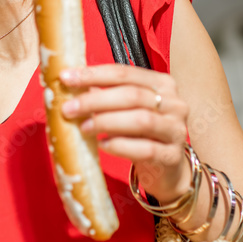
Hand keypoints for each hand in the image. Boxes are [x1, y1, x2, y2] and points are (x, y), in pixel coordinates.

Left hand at [59, 64, 190, 203]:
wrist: (167, 168)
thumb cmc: (143, 134)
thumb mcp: (127, 109)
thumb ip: (104, 95)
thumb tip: (70, 85)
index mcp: (162, 84)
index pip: (124, 73)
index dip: (93, 74)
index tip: (66, 78)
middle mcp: (174, 103)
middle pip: (132, 95)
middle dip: (95, 101)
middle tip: (69, 108)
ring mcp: (176, 130)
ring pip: (141, 120)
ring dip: (106, 122)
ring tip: (84, 128)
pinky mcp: (172, 156)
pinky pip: (145, 149)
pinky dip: (120, 145)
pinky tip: (103, 145)